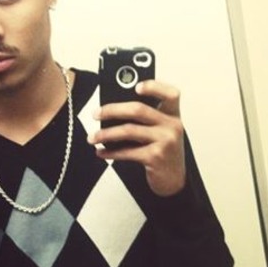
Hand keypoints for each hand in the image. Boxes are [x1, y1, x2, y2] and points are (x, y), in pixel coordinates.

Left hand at [89, 79, 185, 196]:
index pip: (170, 94)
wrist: (174, 180)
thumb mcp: (162, 132)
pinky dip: (111, 152)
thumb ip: (148, 120)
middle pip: (138, 110)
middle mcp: (171, 126)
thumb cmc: (164, 153)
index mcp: (173, 116)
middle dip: (112, 110)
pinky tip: (102, 152)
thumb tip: (114, 111)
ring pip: (128, 130)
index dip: (154, 87)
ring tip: (93, 137)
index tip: (136, 86)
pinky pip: (127, 152)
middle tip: (96, 114)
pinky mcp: (155, 157)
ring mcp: (165, 142)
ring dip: (106, 134)